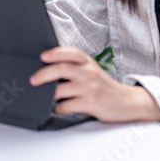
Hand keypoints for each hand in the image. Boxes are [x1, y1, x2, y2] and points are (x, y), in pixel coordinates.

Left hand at [29, 47, 159, 122]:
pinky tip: (56, 108)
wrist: (126, 101)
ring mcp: (90, 88)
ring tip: (43, 96)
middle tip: (33, 80)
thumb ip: (74, 65)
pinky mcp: (90, 103)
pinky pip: (67, 106)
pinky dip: (57, 108)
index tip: (42, 56)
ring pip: (61, 89)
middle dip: (43, 74)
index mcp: (87, 62)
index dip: (55, 53)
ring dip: (48, 94)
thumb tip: (47, 65)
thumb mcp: (91, 69)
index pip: (70, 53)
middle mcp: (88, 72)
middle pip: (62, 69)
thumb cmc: (103, 85)